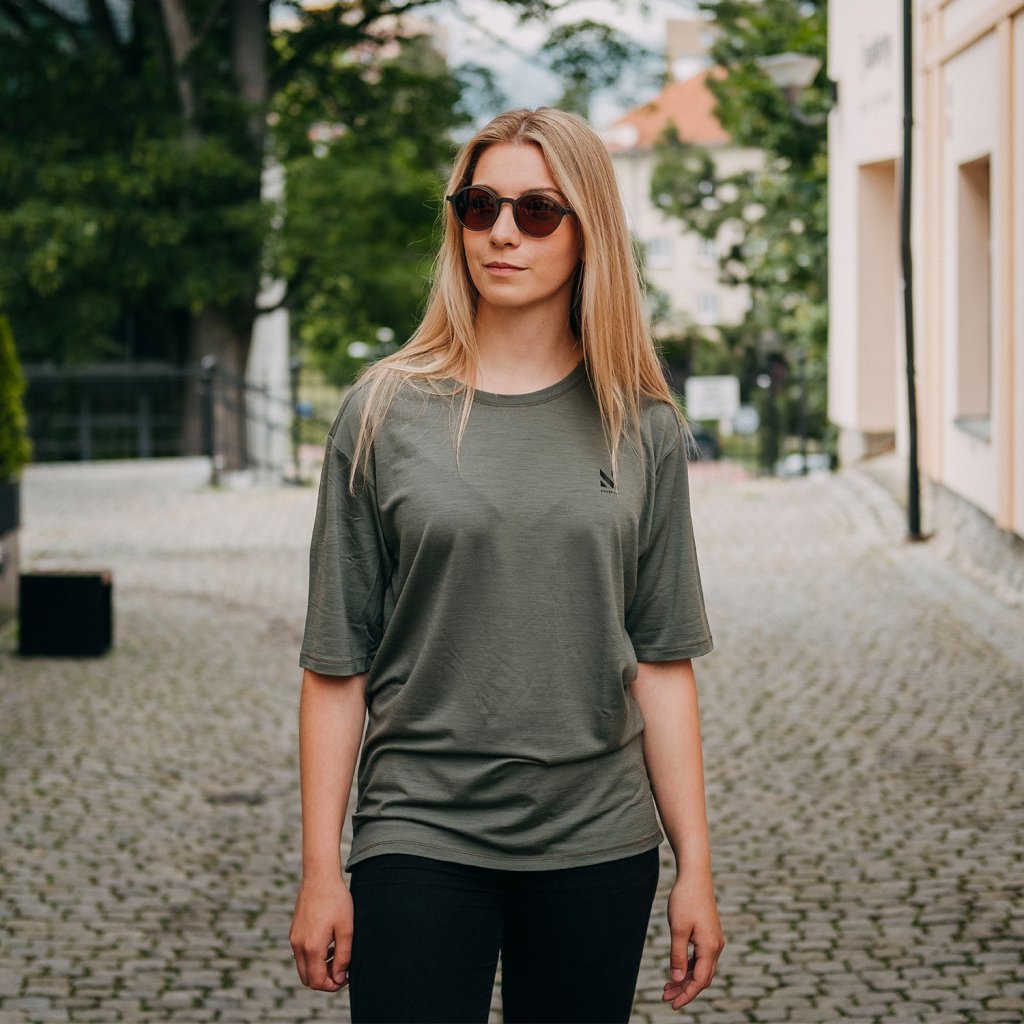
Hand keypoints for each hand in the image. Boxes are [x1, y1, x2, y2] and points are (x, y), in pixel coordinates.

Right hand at [289, 874, 352, 991]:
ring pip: (303, 967)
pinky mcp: (294, 932)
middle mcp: (298, 945)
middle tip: (341, 967)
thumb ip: (343, 957)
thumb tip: (338, 978)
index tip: (345, 976)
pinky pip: (300, 954)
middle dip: (324, 979)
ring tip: (337, 953)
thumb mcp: (346, 929)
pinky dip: (313, 957)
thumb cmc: (336, 900)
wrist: (320, 877)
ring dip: (318, 968)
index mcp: (312, 947)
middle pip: (307, 979)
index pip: (317, 982)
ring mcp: (294, 938)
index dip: (332, 985)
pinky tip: (328, 943)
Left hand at [662, 870, 724, 1009]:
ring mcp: (714, 940)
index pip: (700, 980)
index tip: (672, 1004)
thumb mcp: (678, 929)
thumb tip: (676, 978)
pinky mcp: (710, 934)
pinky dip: (689, 966)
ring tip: (668, 987)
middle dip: (685, 989)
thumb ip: (677, 955)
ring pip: (702, 968)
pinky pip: (701, 958)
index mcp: (710, 947)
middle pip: (702, 977)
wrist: (695, 876)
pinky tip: (678, 969)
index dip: (686, 994)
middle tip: (665, 997)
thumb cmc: (685, 900)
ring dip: (686, 979)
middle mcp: (716, 946)